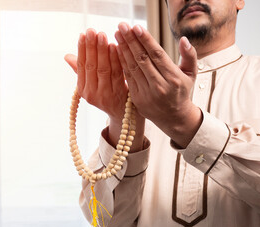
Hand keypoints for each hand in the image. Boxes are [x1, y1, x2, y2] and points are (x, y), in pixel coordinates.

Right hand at [65, 29, 144, 151]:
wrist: (124, 117)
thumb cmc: (107, 95)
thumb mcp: (92, 85)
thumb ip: (81, 70)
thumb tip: (67, 56)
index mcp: (83, 90)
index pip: (81, 66)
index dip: (82, 50)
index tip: (83, 34)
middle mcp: (92, 94)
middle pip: (91, 66)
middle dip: (92, 47)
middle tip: (93, 31)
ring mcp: (106, 95)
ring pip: (104, 69)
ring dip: (103, 51)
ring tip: (103, 36)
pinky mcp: (119, 95)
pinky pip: (118, 73)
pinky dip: (116, 59)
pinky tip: (116, 47)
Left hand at [114, 23, 201, 147]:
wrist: (173, 118)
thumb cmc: (181, 91)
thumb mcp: (191, 74)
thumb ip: (189, 56)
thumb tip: (183, 39)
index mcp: (173, 78)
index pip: (157, 55)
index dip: (145, 40)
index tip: (136, 27)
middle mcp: (160, 86)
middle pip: (142, 59)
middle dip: (131, 41)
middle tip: (122, 26)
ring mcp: (147, 93)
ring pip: (132, 67)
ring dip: (123, 49)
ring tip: (117, 34)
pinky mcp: (137, 98)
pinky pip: (127, 77)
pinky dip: (121, 63)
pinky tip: (116, 50)